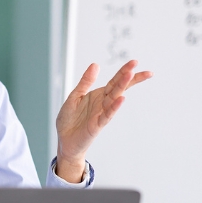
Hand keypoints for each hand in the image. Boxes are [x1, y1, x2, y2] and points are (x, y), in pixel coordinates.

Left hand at [55, 60, 151, 181]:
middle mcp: (102, 103)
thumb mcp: (75, 96)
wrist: (65, 140)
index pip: (114, 81)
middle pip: (118, 87)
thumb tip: (96, 64)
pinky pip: (107, 115)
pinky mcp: (97, 125)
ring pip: (114, 99)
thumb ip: (85, 82)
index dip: (124, 71)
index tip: (136, 62)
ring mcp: (101, 114)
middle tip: (137, 65)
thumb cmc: (70, 119)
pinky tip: (121, 99)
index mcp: (97, 95)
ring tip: (130, 76)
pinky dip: (114, 107)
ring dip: (122, 87)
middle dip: (128, 77)